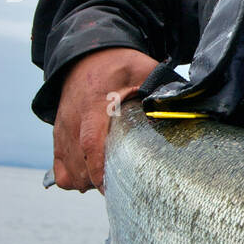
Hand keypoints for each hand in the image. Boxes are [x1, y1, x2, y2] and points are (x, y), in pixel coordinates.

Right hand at [51, 47, 159, 192]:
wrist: (87, 56)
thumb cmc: (119, 65)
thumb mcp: (144, 69)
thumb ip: (162, 87)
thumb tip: (184, 106)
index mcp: (93, 106)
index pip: (90, 142)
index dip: (98, 168)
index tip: (111, 187)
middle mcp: (74, 121)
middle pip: (79, 164)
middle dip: (98, 181)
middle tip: (122, 185)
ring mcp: (63, 130)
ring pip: (69, 171)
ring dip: (88, 181)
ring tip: (111, 179)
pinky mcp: (60, 136)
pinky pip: (60, 168)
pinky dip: (73, 178)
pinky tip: (92, 176)